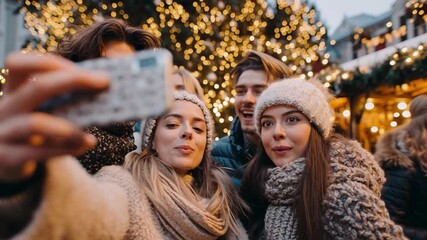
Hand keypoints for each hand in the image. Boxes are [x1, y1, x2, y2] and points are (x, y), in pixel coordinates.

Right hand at [0, 53, 108, 181]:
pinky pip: (37, 152)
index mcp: (13, 90)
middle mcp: (4, 107)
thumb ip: (62, 99)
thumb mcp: (42, 110)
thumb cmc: (34, 131)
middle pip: (36, 86)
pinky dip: (66, 149)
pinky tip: (86, 144)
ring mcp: (2, 132)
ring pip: (35, 123)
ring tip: (92, 133)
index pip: (20, 63)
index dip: (52, 63)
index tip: (86, 71)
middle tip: (104, 82)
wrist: (7, 164)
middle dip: (74, 81)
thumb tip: (103, 86)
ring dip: (69, 127)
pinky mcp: (5, 157)